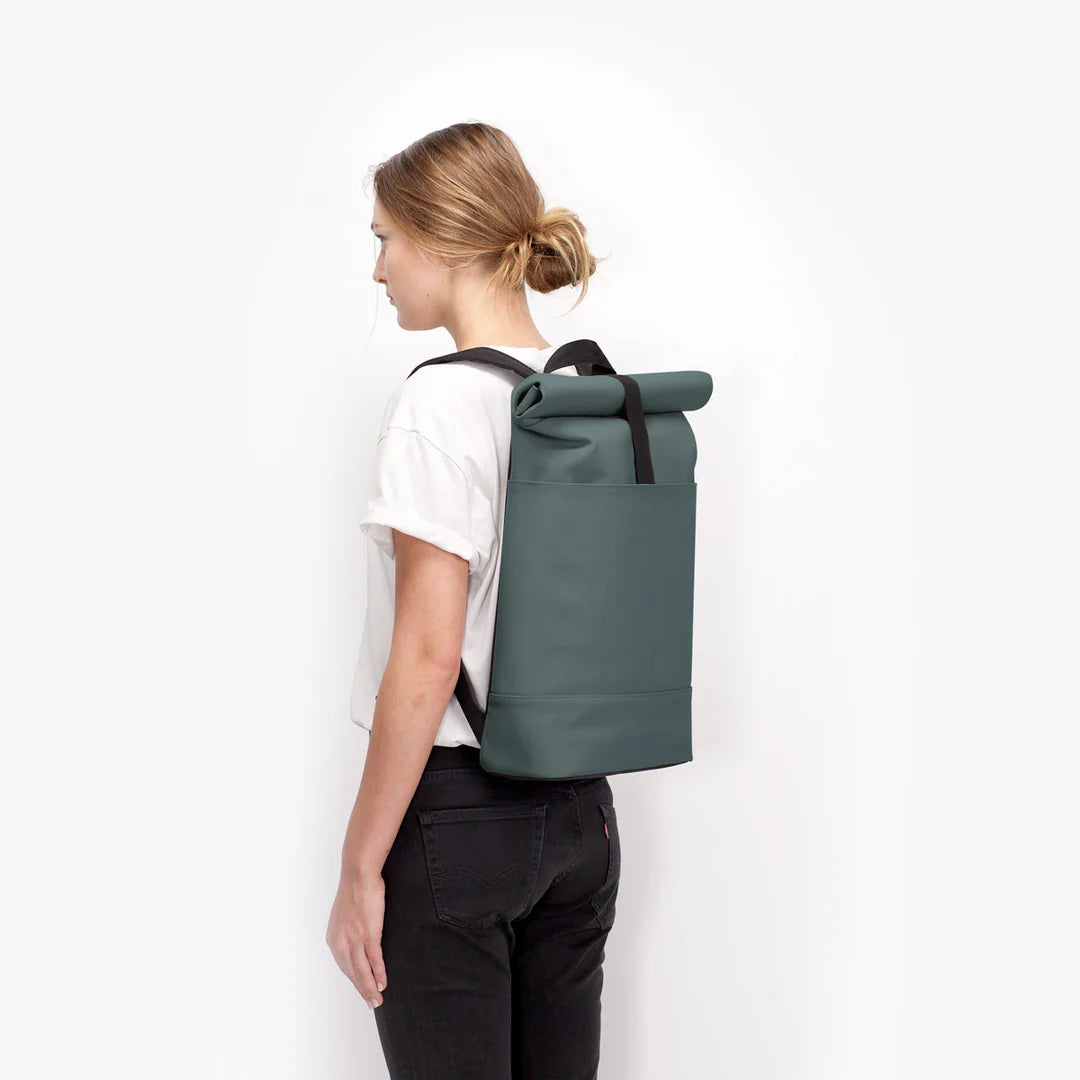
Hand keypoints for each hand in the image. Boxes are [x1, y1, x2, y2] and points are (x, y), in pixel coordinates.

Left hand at [326, 869, 387, 1008]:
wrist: (359, 875)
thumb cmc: (355, 890)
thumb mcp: (346, 915)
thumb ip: (348, 929)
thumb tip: (356, 936)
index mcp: (334, 938)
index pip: (344, 966)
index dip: (354, 980)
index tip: (361, 989)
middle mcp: (341, 942)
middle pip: (352, 973)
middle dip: (362, 990)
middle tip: (370, 1003)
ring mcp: (354, 940)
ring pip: (362, 971)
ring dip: (370, 988)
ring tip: (377, 1000)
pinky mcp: (368, 934)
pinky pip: (374, 960)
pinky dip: (378, 974)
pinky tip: (382, 983)